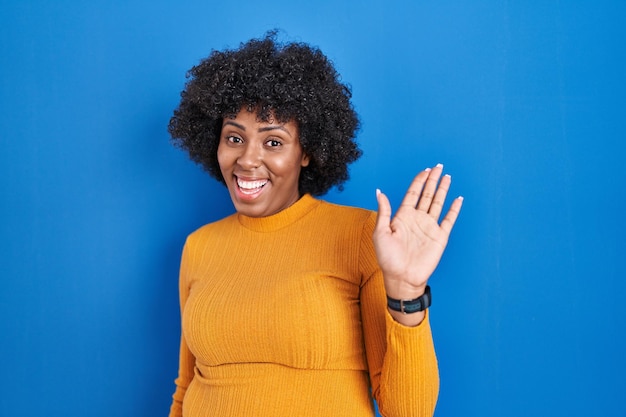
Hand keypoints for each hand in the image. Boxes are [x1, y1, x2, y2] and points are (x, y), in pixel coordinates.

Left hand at [373, 164, 462, 301]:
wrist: (402, 278)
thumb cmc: (388, 258)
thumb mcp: (380, 233)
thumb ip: (383, 211)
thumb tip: (379, 191)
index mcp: (403, 217)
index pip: (413, 194)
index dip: (419, 181)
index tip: (425, 170)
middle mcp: (417, 219)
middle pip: (427, 194)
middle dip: (432, 180)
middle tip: (439, 166)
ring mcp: (429, 227)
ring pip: (437, 203)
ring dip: (442, 190)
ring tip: (447, 176)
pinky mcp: (439, 237)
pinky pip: (449, 219)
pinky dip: (454, 209)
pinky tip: (458, 199)